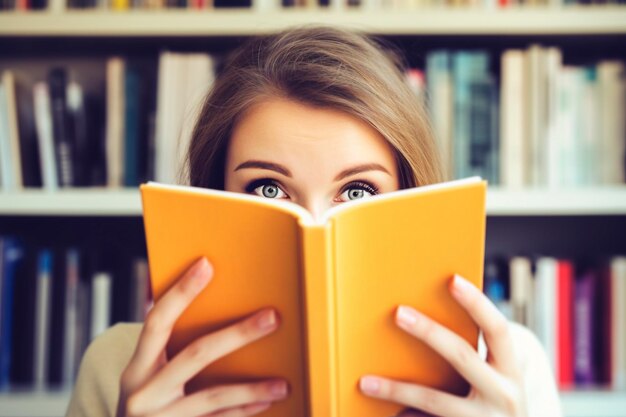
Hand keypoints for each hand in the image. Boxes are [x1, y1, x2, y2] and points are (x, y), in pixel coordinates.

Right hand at [117, 258, 288, 416]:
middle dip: (238, 334)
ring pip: (213, 396)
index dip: (181, 292)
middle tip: (272, 317)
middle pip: (196, 354)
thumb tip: (217, 310)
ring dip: (252, 388)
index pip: (157, 321)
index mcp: (137, 368)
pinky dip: (243, 412)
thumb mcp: (145, 380)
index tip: (206, 264)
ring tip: (283, 383)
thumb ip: (169, 353)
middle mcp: (144, 393)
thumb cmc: (146, 407)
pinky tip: (265, 402)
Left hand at [359, 274, 525, 416]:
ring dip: (396, 389)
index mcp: (511, 373)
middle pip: (462, 356)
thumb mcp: (498, 384)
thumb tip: (423, 322)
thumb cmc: (496, 409)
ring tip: (366, 382)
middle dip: (429, 332)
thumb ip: (475, 360)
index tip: (453, 280)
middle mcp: (503, 396)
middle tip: (399, 312)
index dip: (478, 303)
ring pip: (433, 401)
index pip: (498, 329)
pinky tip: (383, 414)